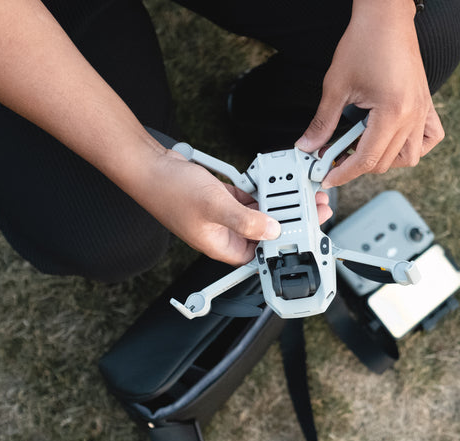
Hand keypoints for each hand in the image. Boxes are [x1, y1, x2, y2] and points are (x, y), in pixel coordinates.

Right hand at [141, 150, 331, 265]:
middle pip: (263, 232)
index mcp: (221, 245)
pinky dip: (258, 190)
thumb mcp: (215, 206)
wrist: (148, 166)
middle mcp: (223, 233)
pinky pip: (246, 198)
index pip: (259, 254)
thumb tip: (273, 229)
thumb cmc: (169, 191)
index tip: (303, 236)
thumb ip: (246, 220)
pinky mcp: (220, 198)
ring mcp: (222, 215)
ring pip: (257, 213)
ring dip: (276, 203)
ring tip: (299, 193)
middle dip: (288, 221)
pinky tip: (270, 181)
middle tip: (311, 209)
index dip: (282, 247)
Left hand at [295, 0, 444, 187]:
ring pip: (409, 157)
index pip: (367, 158)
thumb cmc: (364, 44)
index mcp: (392, 112)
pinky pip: (428, 139)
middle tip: (334, 156)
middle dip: (357, 165)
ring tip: (361, 146)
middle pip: (385, 162)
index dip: (344, 172)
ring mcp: (423, 111)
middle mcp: (413, 115)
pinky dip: (412, 147)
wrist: (385, 18)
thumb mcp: (336, 86)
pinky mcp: (427, 105)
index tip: (328, 176)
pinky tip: (393, 139)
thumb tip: (308, 146)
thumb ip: (323, 122)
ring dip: (384, 159)